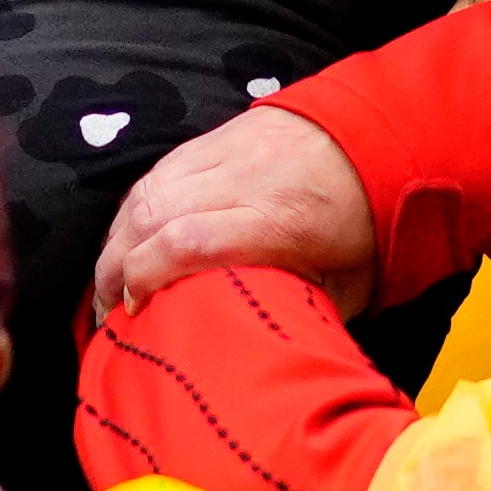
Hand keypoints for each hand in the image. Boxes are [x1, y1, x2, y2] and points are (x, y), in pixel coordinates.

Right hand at [97, 99, 377, 318]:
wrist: (383, 135)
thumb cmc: (367, 224)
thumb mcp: (349, 285)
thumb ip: (299, 314)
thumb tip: (258, 355)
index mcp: (281, 220)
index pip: (189, 242)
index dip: (147, 277)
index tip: (135, 313)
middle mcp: (246, 178)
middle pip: (154, 215)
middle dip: (116, 266)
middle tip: (107, 309)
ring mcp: (228, 149)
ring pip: (148, 189)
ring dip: (117, 237)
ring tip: (108, 280)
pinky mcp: (218, 135)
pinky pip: (159, 170)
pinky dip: (133, 208)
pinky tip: (128, 239)